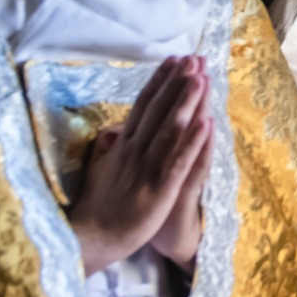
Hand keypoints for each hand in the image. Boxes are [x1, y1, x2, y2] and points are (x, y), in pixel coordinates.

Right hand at [69, 57, 212, 272]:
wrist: (91, 238)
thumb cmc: (98, 205)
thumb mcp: (101, 167)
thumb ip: (109, 146)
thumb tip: (114, 129)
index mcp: (124, 145)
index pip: (143, 106)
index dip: (159, 82)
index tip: (173, 60)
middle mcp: (135, 150)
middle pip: (159, 110)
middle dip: (177, 83)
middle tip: (194, 58)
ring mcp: (147, 168)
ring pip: (170, 129)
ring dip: (186, 103)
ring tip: (201, 77)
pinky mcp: (159, 189)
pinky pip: (179, 161)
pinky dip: (193, 141)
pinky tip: (206, 123)